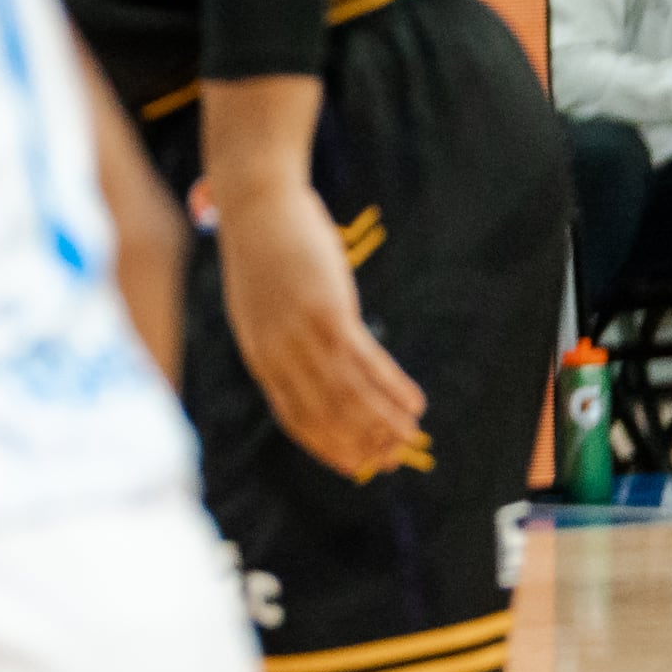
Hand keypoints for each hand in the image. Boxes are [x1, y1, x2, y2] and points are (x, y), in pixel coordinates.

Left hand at [212, 173, 429, 480]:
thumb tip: (299, 363)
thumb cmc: (261, 253)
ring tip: (412, 440)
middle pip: (327, 414)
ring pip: (350, 395)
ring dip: (385, 423)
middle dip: (362, 444)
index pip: (294, 417)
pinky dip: (393, 388)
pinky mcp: (329, 312)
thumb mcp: (258, 306)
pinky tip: (415, 404)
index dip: (328, 446)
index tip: (354, 466)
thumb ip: (276, 339)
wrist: (256, 205)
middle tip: (394, 463)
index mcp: (258, 355)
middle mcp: (278, 353)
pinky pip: (367, 362)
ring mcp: (303, 334)